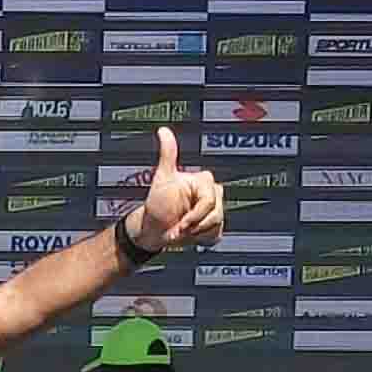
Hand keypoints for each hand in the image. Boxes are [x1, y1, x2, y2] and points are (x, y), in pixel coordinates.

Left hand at [122, 126, 221, 253]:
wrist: (154, 231)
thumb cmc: (157, 206)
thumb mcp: (162, 178)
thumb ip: (168, 154)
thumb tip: (163, 131)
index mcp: (204, 182)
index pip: (209, 202)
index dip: (194, 215)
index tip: (181, 221)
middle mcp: (212, 194)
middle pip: (215, 214)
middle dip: (194, 225)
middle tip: (179, 227)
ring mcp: (214, 210)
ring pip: (216, 225)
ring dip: (196, 234)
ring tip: (182, 230)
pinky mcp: (214, 226)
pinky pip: (216, 234)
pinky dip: (202, 240)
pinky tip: (191, 234)